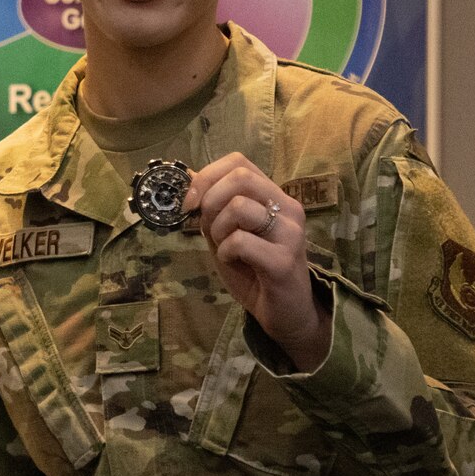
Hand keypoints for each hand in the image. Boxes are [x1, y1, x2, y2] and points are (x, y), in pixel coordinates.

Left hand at [183, 153, 331, 370]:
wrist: (285, 313)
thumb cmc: (254, 271)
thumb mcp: (225, 233)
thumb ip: (211, 207)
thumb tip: (185, 176)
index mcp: (274, 196)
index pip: (239, 162)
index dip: (207, 176)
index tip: (189, 202)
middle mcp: (288, 208)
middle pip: (240, 177)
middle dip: (210, 200)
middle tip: (208, 228)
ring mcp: (289, 233)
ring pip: (238, 207)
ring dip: (218, 230)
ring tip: (226, 248)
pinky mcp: (284, 260)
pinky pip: (240, 241)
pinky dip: (226, 252)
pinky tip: (234, 262)